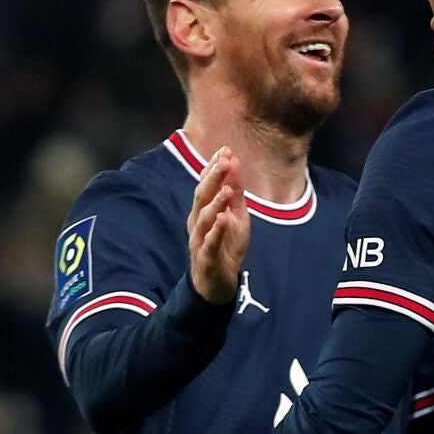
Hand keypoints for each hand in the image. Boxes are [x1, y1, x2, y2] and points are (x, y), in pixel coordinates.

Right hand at [187, 147, 250, 303]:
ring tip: (226, 189)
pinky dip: (215, 231)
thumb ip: (234, 192)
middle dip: (212, 178)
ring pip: (204, 219)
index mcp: (204, 210)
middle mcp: (198, 222)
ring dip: (215, 203)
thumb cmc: (225, 246)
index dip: (213, 167)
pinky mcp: (206, 258)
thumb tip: (234, 162)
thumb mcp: (235, 216)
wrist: (217, 284)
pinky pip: (209, 243)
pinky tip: (222, 220)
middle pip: (202, 197)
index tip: (225, 150)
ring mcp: (200, 240)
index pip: (206, 185)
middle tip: (224, 160)